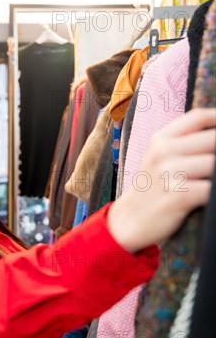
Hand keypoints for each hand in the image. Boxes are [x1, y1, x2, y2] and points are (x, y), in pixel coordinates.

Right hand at [107, 107, 215, 252]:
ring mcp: (169, 173)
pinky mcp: (178, 196)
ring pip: (214, 164)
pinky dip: (215, 193)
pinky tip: (211, 197)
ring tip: (213, 180)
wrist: (129, 220)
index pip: (199, 117)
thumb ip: (183, 141)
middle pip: (213, 139)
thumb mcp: (159, 157)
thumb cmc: (152, 188)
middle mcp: (164, 152)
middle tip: (215, 166)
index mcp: (161, 139)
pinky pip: (211, 189)